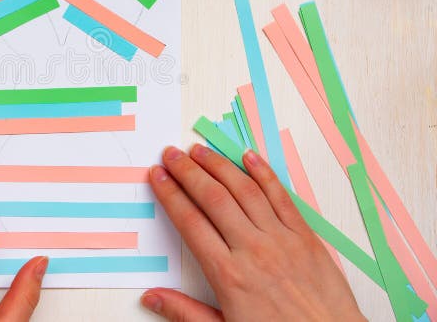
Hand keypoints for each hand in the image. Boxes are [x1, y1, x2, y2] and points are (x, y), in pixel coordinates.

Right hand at [142, 144, 364, 320]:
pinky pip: (281, 197)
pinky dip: (264, 174)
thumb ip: (185, 312)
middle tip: (171, 155)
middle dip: (188, 172)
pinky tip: (249, 158)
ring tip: (200, 151)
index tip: (158, 177)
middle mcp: (253, 250)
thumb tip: (152, 298)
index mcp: (228, 274)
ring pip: (244, 190)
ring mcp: (281, 239)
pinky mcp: (305, 237)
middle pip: (212, 198)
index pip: (190, 222)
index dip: (170, 195)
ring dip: (219, 166)